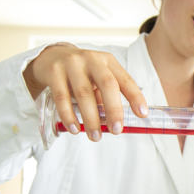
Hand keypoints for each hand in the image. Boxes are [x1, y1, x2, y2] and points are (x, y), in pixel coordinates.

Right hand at [22, 43, 147, 140]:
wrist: (50, 57)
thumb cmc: (81, 72)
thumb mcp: (97, 77)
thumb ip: (106, 96)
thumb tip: (115, 123)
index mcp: (107, 61)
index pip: (124, 79)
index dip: (135, 97)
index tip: (142, 114)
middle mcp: (91, 59)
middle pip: (107, 84)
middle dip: (114, 109)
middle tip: (116, 130)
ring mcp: (71, 64)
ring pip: (84, 94)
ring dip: (91, 119)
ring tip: (95, 136)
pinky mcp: (54, 72)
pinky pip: (62, 98)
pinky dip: (69, 116)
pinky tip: (74, 129)